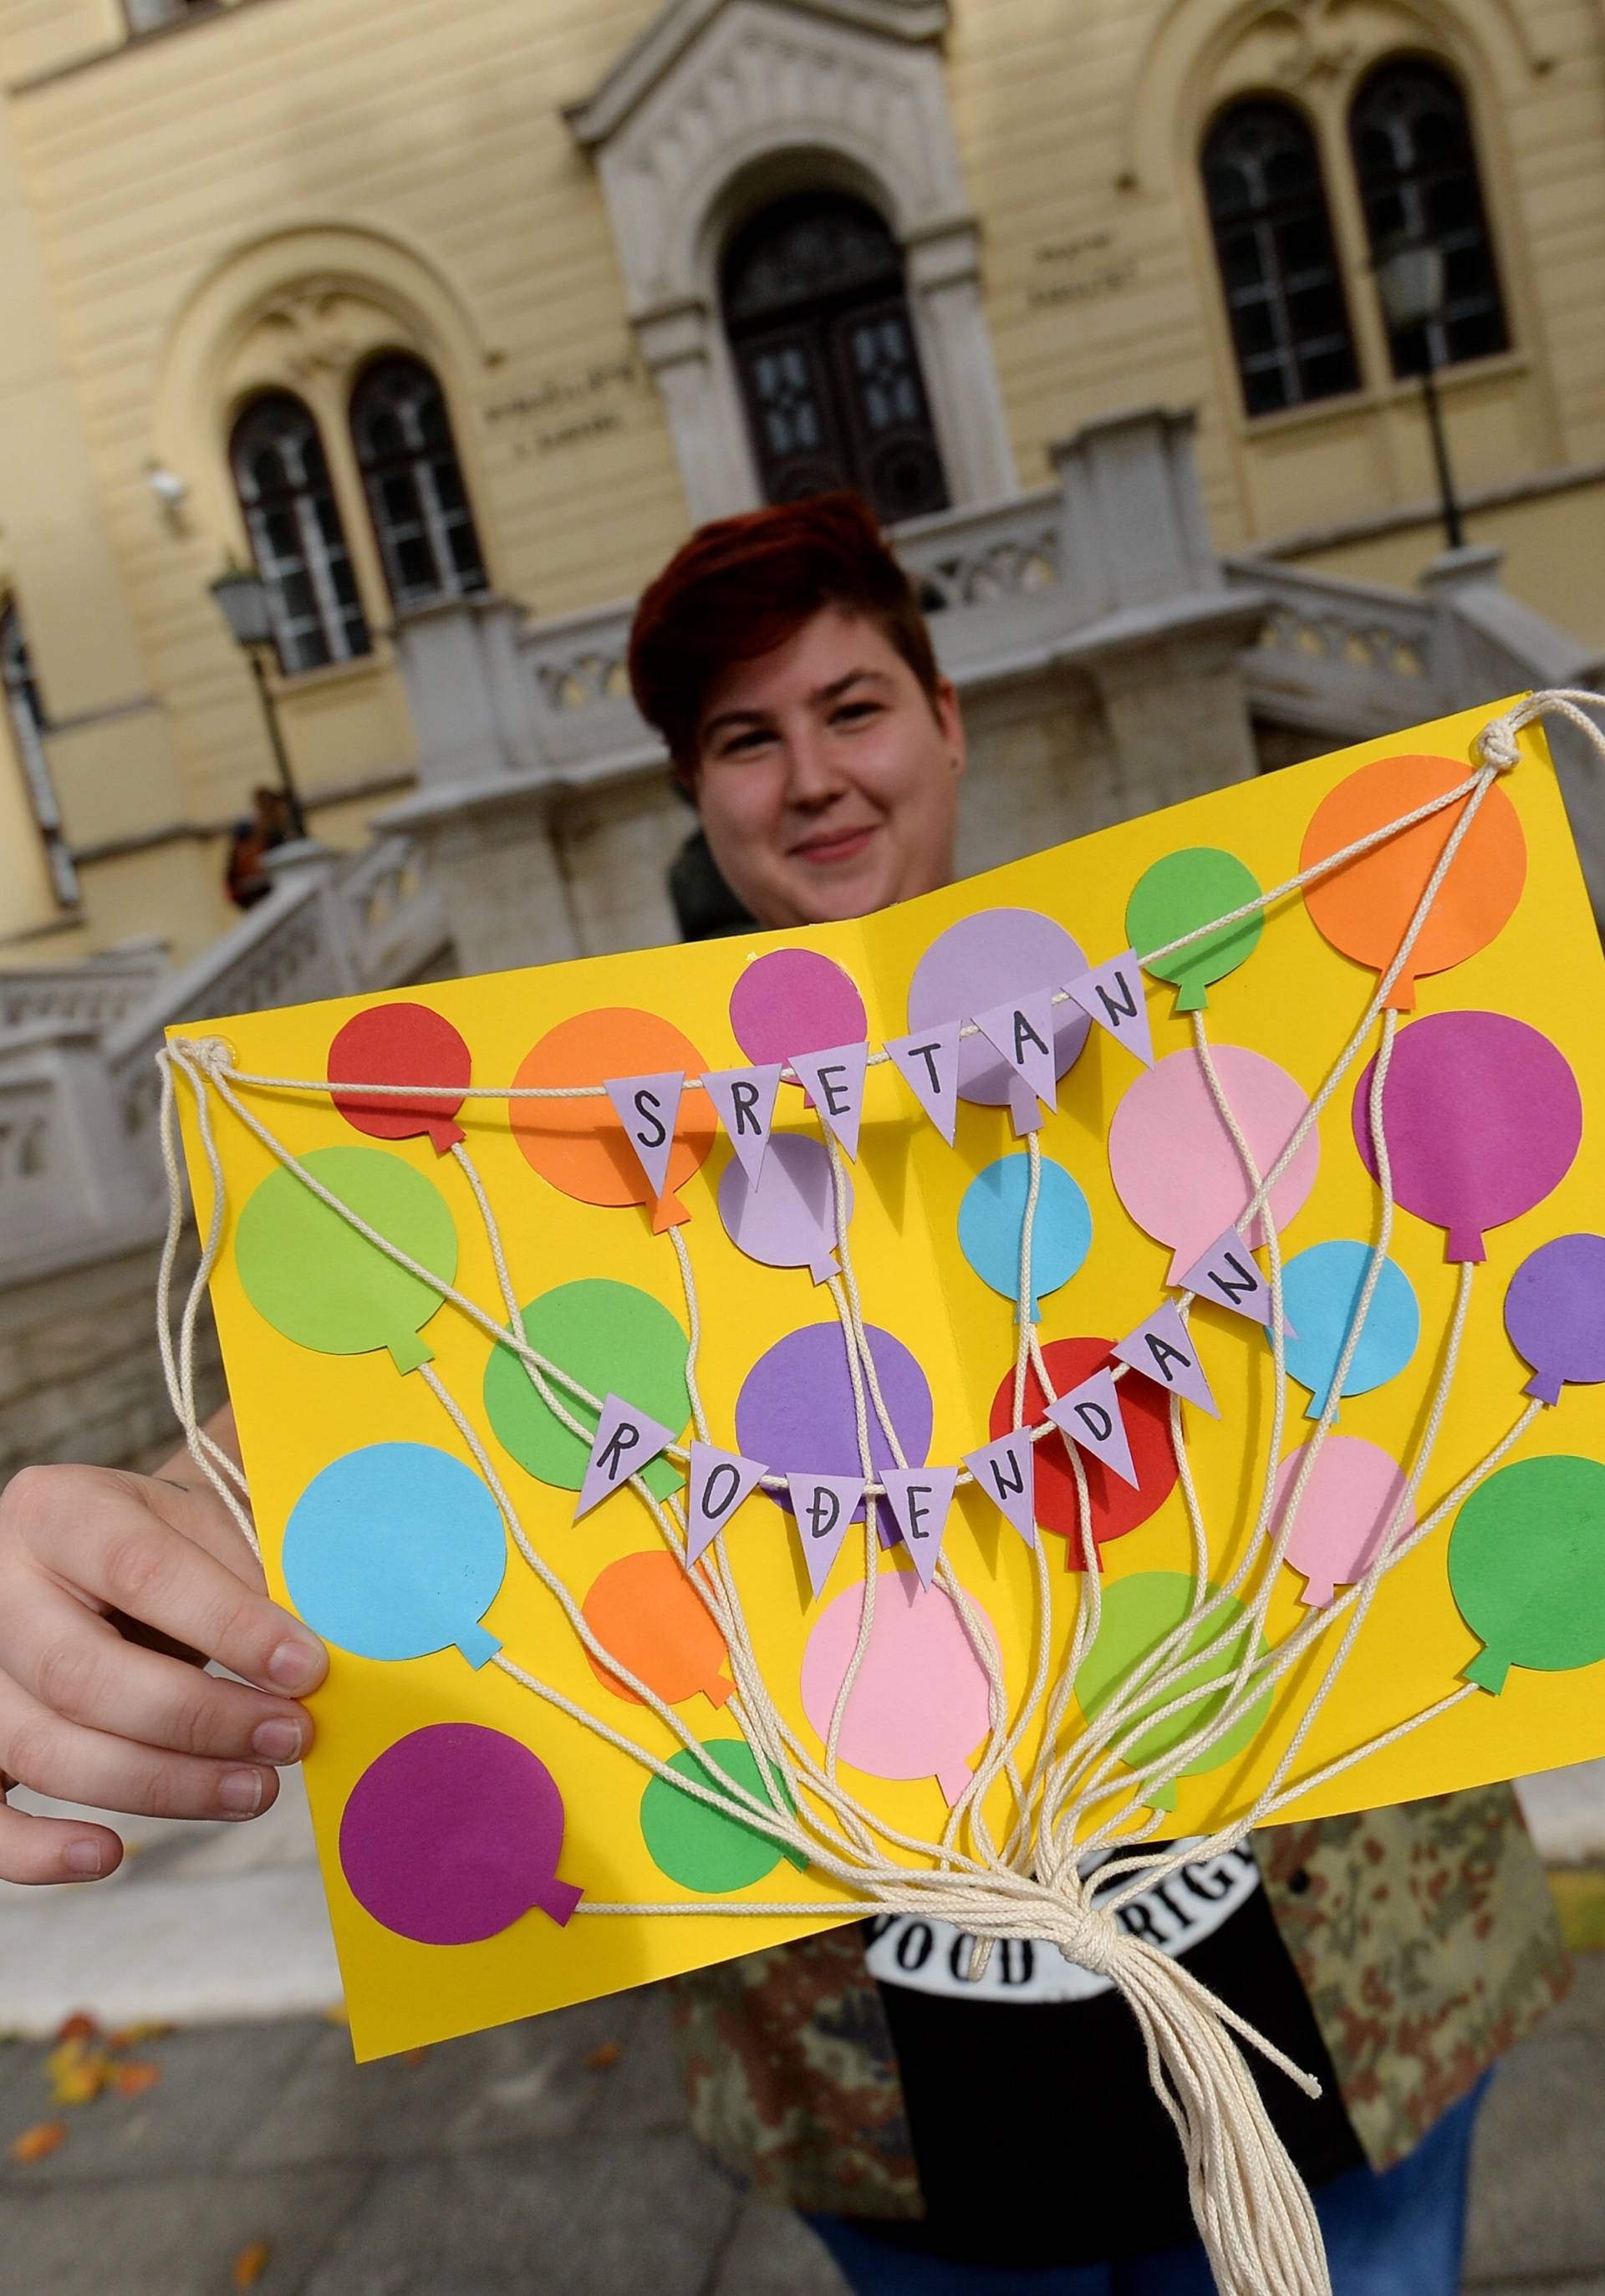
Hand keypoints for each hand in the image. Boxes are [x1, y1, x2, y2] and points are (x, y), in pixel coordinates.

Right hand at [0, 1416, 326, 1883]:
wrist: (104, 1558)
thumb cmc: (172, 1546)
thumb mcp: (207, 1529)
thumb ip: (249, 1580)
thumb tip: (308, 1665)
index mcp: (61, 1510)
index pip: (142, 1571)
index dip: (229, 1627)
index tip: (310, 1668)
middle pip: (83, 1674)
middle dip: (201, 1721)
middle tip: (291, 1739)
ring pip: (43, 1749)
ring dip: (160, 1788)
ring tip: (254, 1791)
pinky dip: (37, 1852)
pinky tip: (112, 1855)